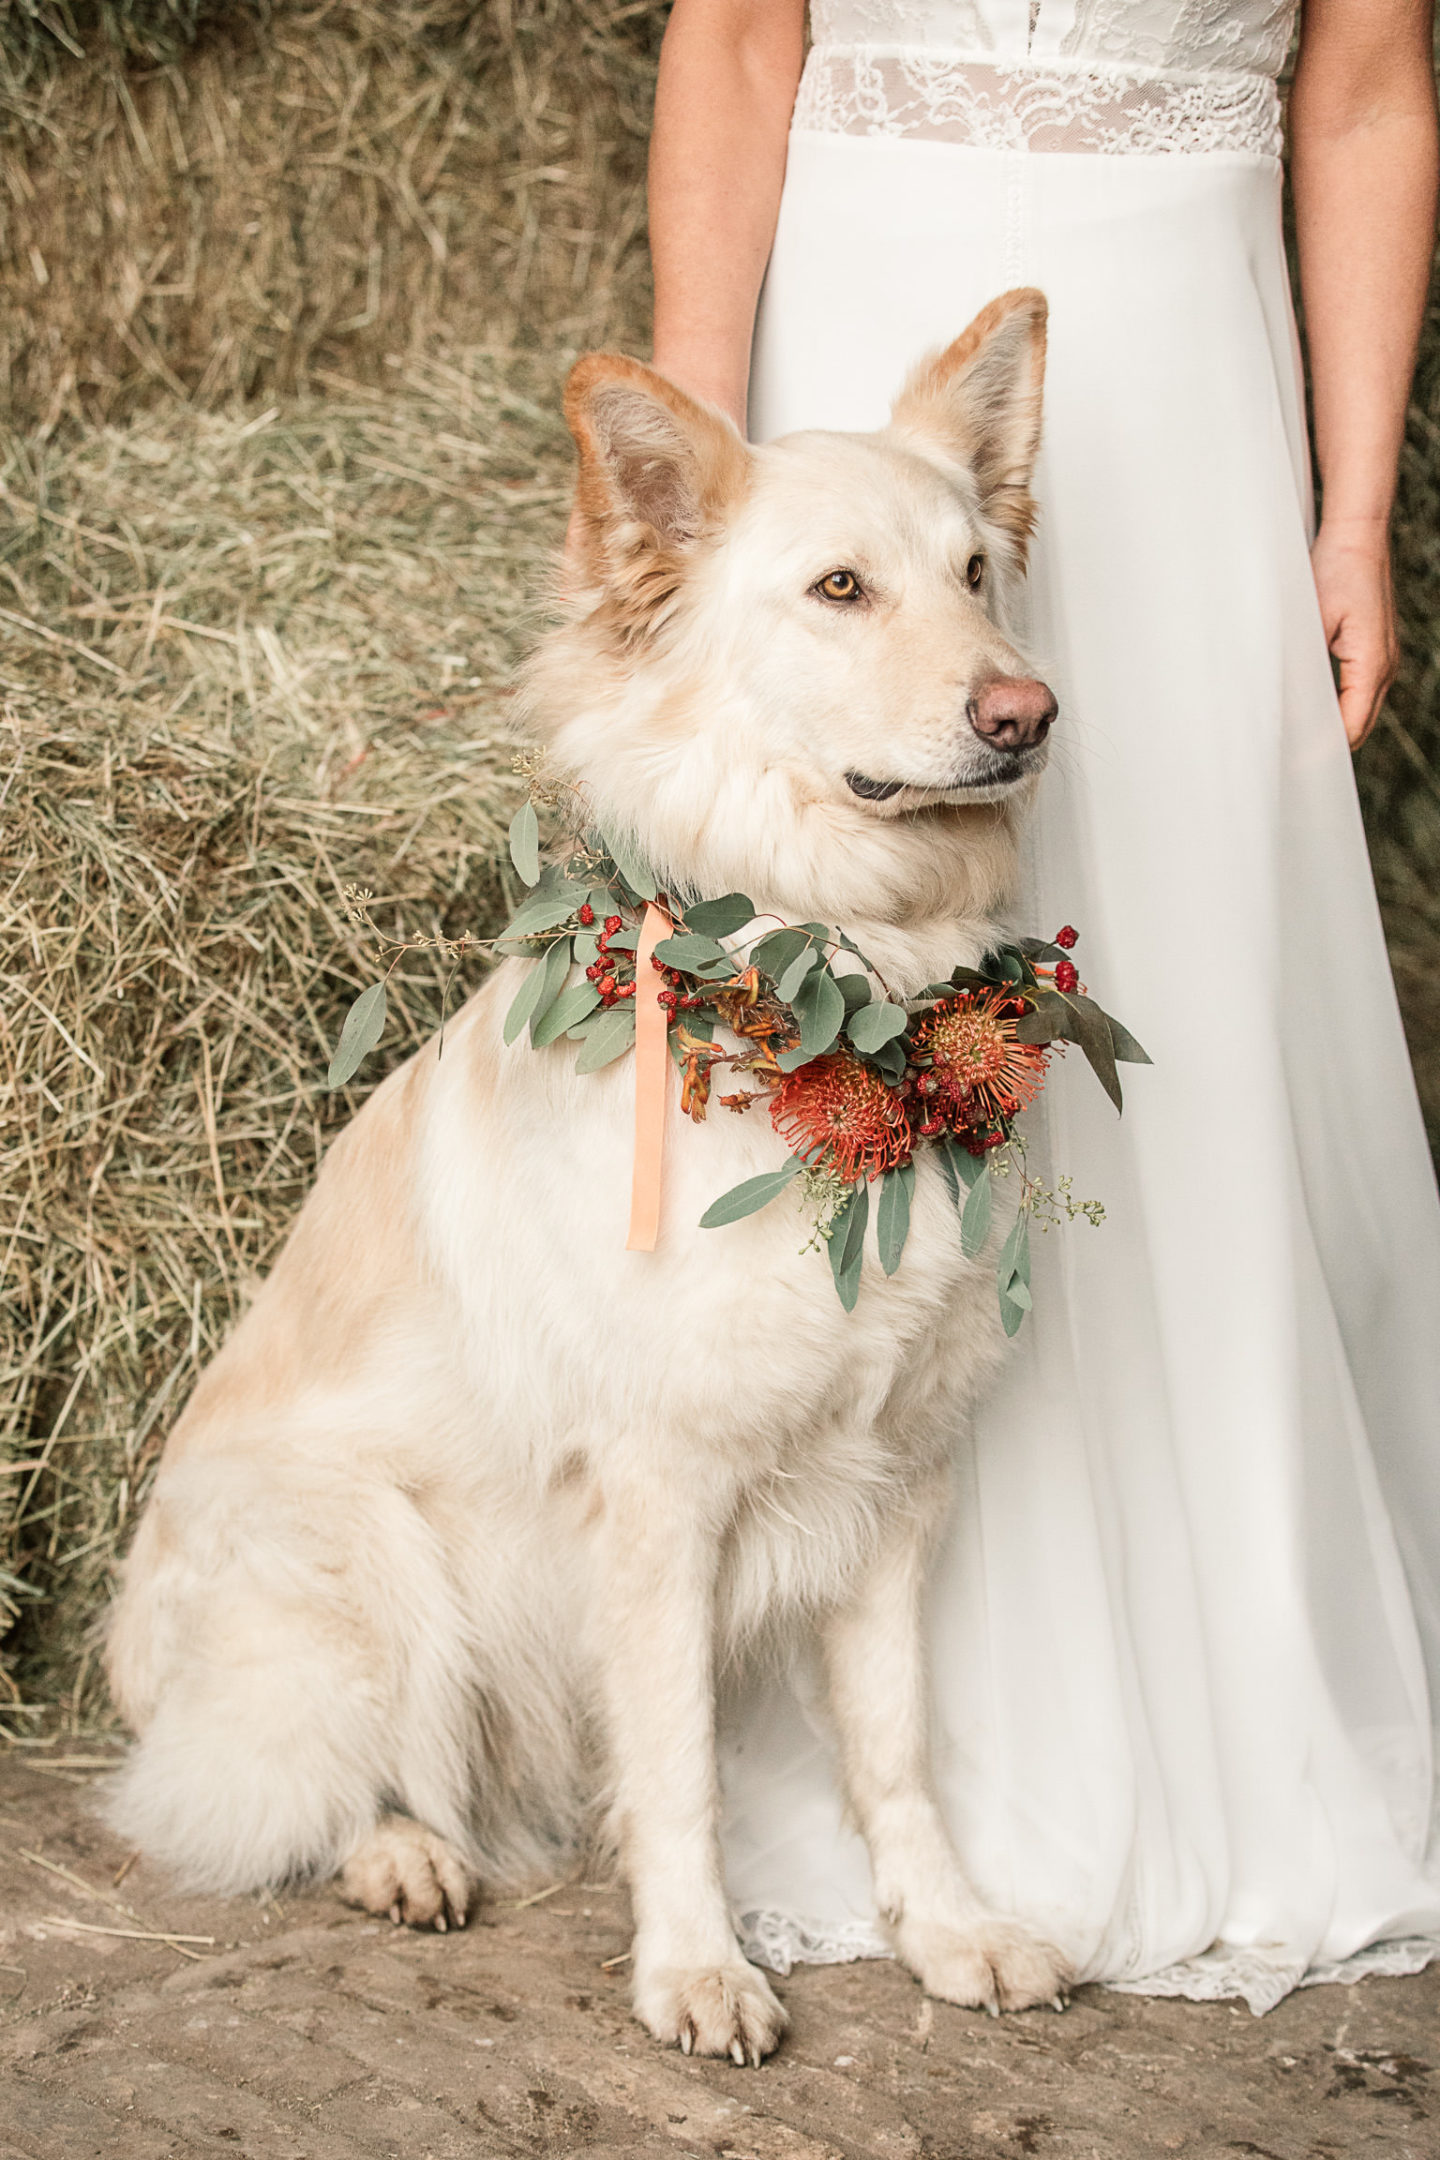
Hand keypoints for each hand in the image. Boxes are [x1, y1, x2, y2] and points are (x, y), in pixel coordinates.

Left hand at [1309, 517, 1398, 750]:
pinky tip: (1309, 715)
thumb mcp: (1311, 620)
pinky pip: (1356, 694)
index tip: (1290, 765)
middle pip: (1357, 728)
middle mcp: (1385, 667)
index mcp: (1372, 664)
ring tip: (1294, 747)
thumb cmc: (1335, 570)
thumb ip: (1303, 665)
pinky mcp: (1373, 652)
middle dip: (1325, 748)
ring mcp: (1382, 660)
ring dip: (1330, 730)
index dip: (1320, 751)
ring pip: (1358, 713)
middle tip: (1287, 766)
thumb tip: (1286, 706)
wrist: (1357, 535)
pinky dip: (1335, 710)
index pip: (1348, 727)